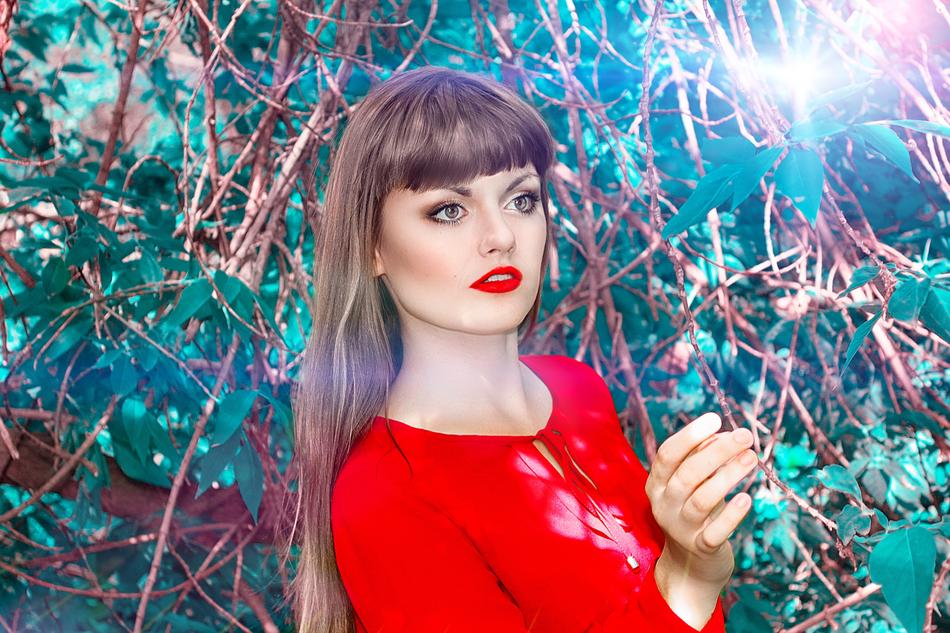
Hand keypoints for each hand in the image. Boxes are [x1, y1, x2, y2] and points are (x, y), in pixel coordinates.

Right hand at [644, 412, 756, 586]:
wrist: (690, 565)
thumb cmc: (694, 511)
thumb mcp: (691, 484)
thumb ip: (701, 459)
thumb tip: (723, 435)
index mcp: (656, 484)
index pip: (667, 455)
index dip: (690, 435)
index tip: (715, 418)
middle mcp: (664, 505)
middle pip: (688, 474)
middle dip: (717, 451)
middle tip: (744, 435)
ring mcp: (681, 528)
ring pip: (703, 499)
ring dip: (729, 476)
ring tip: (752, 457)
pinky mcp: (701, 548)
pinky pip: (716, 531)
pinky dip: (732, 514)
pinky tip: (747, 498)